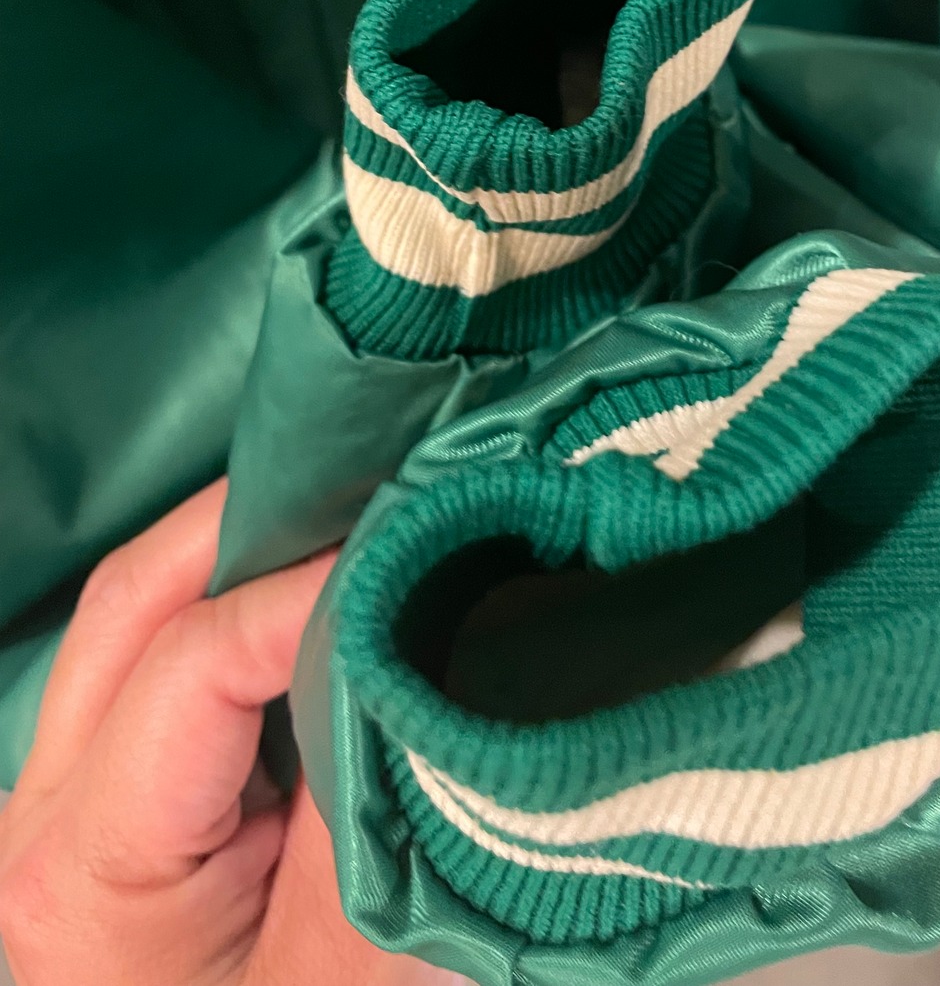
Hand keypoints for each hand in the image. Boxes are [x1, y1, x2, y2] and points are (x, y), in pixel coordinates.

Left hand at [0, 481, 449, 985]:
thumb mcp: (357, 942)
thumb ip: (372, 764)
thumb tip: (405, 601)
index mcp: (78, 870)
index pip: (194, 663)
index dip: (313, 585)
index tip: (427, 537)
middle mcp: (40, 814)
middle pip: (133, 602)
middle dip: (256, 517)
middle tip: (381, 473)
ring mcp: (62, 799)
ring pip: (137, 612)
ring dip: (247, 548)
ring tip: (363, 509)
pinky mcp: (110, 796)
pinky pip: (164, 657)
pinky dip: (244, 601)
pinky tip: (327, 581)